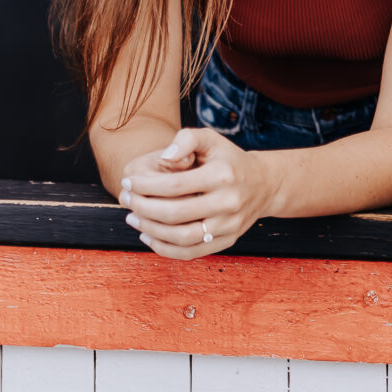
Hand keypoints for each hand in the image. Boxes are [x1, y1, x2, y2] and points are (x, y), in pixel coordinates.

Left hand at [117, 128, 274, 259]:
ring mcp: (229, 225)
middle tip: (126, 200)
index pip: (175, 185)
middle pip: (175, 213)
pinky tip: (148, 236)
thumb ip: (186, 139)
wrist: (264, 184)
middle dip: (143, 207)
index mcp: (223, 175)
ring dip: (150, 230)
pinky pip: (191, 253)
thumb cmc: (228, 159)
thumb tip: (165, 157)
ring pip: (181, 238)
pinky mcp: (227, 241)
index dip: (145, 185)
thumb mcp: (212, 139)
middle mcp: (229, 202)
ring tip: (133, 217)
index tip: (128, 182)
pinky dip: (165, 249)